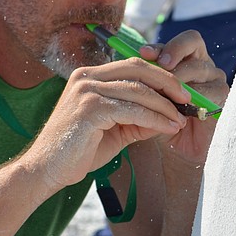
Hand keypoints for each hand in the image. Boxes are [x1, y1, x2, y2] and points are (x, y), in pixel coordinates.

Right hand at [21, 57, 196, 192]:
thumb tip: (171, 116)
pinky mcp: (90, 108)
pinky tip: (169, 128)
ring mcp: (86, 90)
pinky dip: (155, 118)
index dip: (160, 75)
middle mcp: (86, 76)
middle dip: (168, 82)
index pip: (132, 65)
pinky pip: (132, 110)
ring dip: (165, 105)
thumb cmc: (78, 151)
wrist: (46, 171)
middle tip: (188, 99)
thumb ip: (138, 118)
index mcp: (89, 75)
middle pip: (138, 68)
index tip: (181, 92)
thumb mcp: (114, 130)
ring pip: (138, 89)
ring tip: (181, 119)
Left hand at [138, 30, 228, 167]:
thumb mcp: (152, 96)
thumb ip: (146, 78)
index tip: (143, 54)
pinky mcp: (223, 94)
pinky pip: (209, 89)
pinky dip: (192, 96)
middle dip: (172, 52)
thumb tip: (129, 59)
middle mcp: (201, 62)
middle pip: (192, 41)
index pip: (174, 40)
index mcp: (184, 58)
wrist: (181, 150)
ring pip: (198, 66)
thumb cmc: (163, 120)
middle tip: (160, 65)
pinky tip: (179, 106)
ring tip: (164, 92)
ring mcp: (215, 77)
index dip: (161, 45)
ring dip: (179, 78)